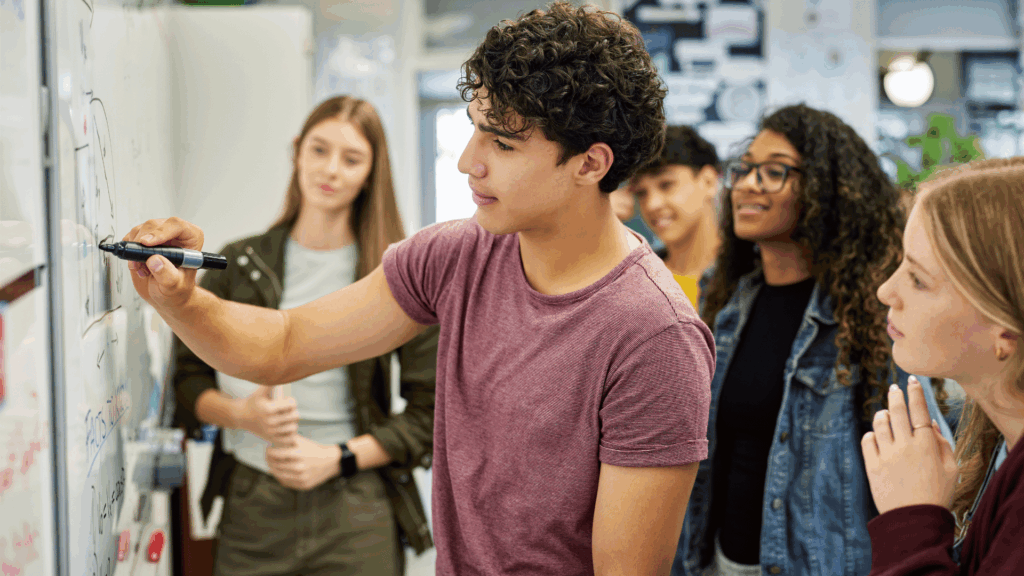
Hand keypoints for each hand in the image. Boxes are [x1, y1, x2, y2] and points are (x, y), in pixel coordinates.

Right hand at [123, 217, 204, 309]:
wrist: (168, 295)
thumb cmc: (177, 289)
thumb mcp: (174, 286)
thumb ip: (167, 275)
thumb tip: (155, 260)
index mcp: (191, 239)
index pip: (177, 226)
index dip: (160, 232)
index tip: (146, 243)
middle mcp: (176, 233)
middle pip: (154, 225)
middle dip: (142, 243)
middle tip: (139, 262)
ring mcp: (159, 234)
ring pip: (141, 230)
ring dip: (135, 249)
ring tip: (142, 268)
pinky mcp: (145, 238)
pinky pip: (132, 236)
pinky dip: (130, 251)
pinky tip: (138, 265)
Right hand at [238, 386, 298, 444]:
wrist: (241, 416)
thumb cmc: (253, 402)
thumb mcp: (260, 391)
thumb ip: (271, 383)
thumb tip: (281, 372)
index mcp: (269, 409)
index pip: (292, 404)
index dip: (291, 401)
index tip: (287, 400)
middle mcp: (270, 422)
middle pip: (295, 416)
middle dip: (293, 411)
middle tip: (288, 410)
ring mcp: (271, 432)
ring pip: (293, 428)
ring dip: (292, 422)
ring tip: (287, 419)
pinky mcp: (271, 439)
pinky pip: (289, 439)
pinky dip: (290, 434)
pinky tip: (286, 428)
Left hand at [265, 434, 341, 490]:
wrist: (331, 461)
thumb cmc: (313, 449)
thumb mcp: (302, 441)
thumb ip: (287, 438)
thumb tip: (272, 435)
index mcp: (299, 454)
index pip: (276, 454)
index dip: (269, 451)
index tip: (268, 449)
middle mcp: (300, 467)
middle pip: (276, 465)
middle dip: (269, 460)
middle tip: (267, 456)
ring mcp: (302, 478)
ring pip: (279, 475)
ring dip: (272, 469)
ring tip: (272, 463)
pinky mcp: (303, 485)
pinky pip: (285, 482)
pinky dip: (280, 476)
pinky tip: (279, 471)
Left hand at [862, 376, 957, 514]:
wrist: (914, 520)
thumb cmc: (937, 495)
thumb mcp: (951, 470)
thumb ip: (943, 445)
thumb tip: (932, 424)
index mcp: (927, 446)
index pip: (920, 411)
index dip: (916, 393)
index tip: (913, 381)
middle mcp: (905, 446)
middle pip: (897, 411)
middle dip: (896, 395)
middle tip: (894, 388)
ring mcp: (887, 455)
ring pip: (880, 423)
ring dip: (882, 414)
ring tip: (886, 414)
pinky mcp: (872, 465)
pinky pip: (867, 440)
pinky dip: (871, 434)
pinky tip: (876, 436)